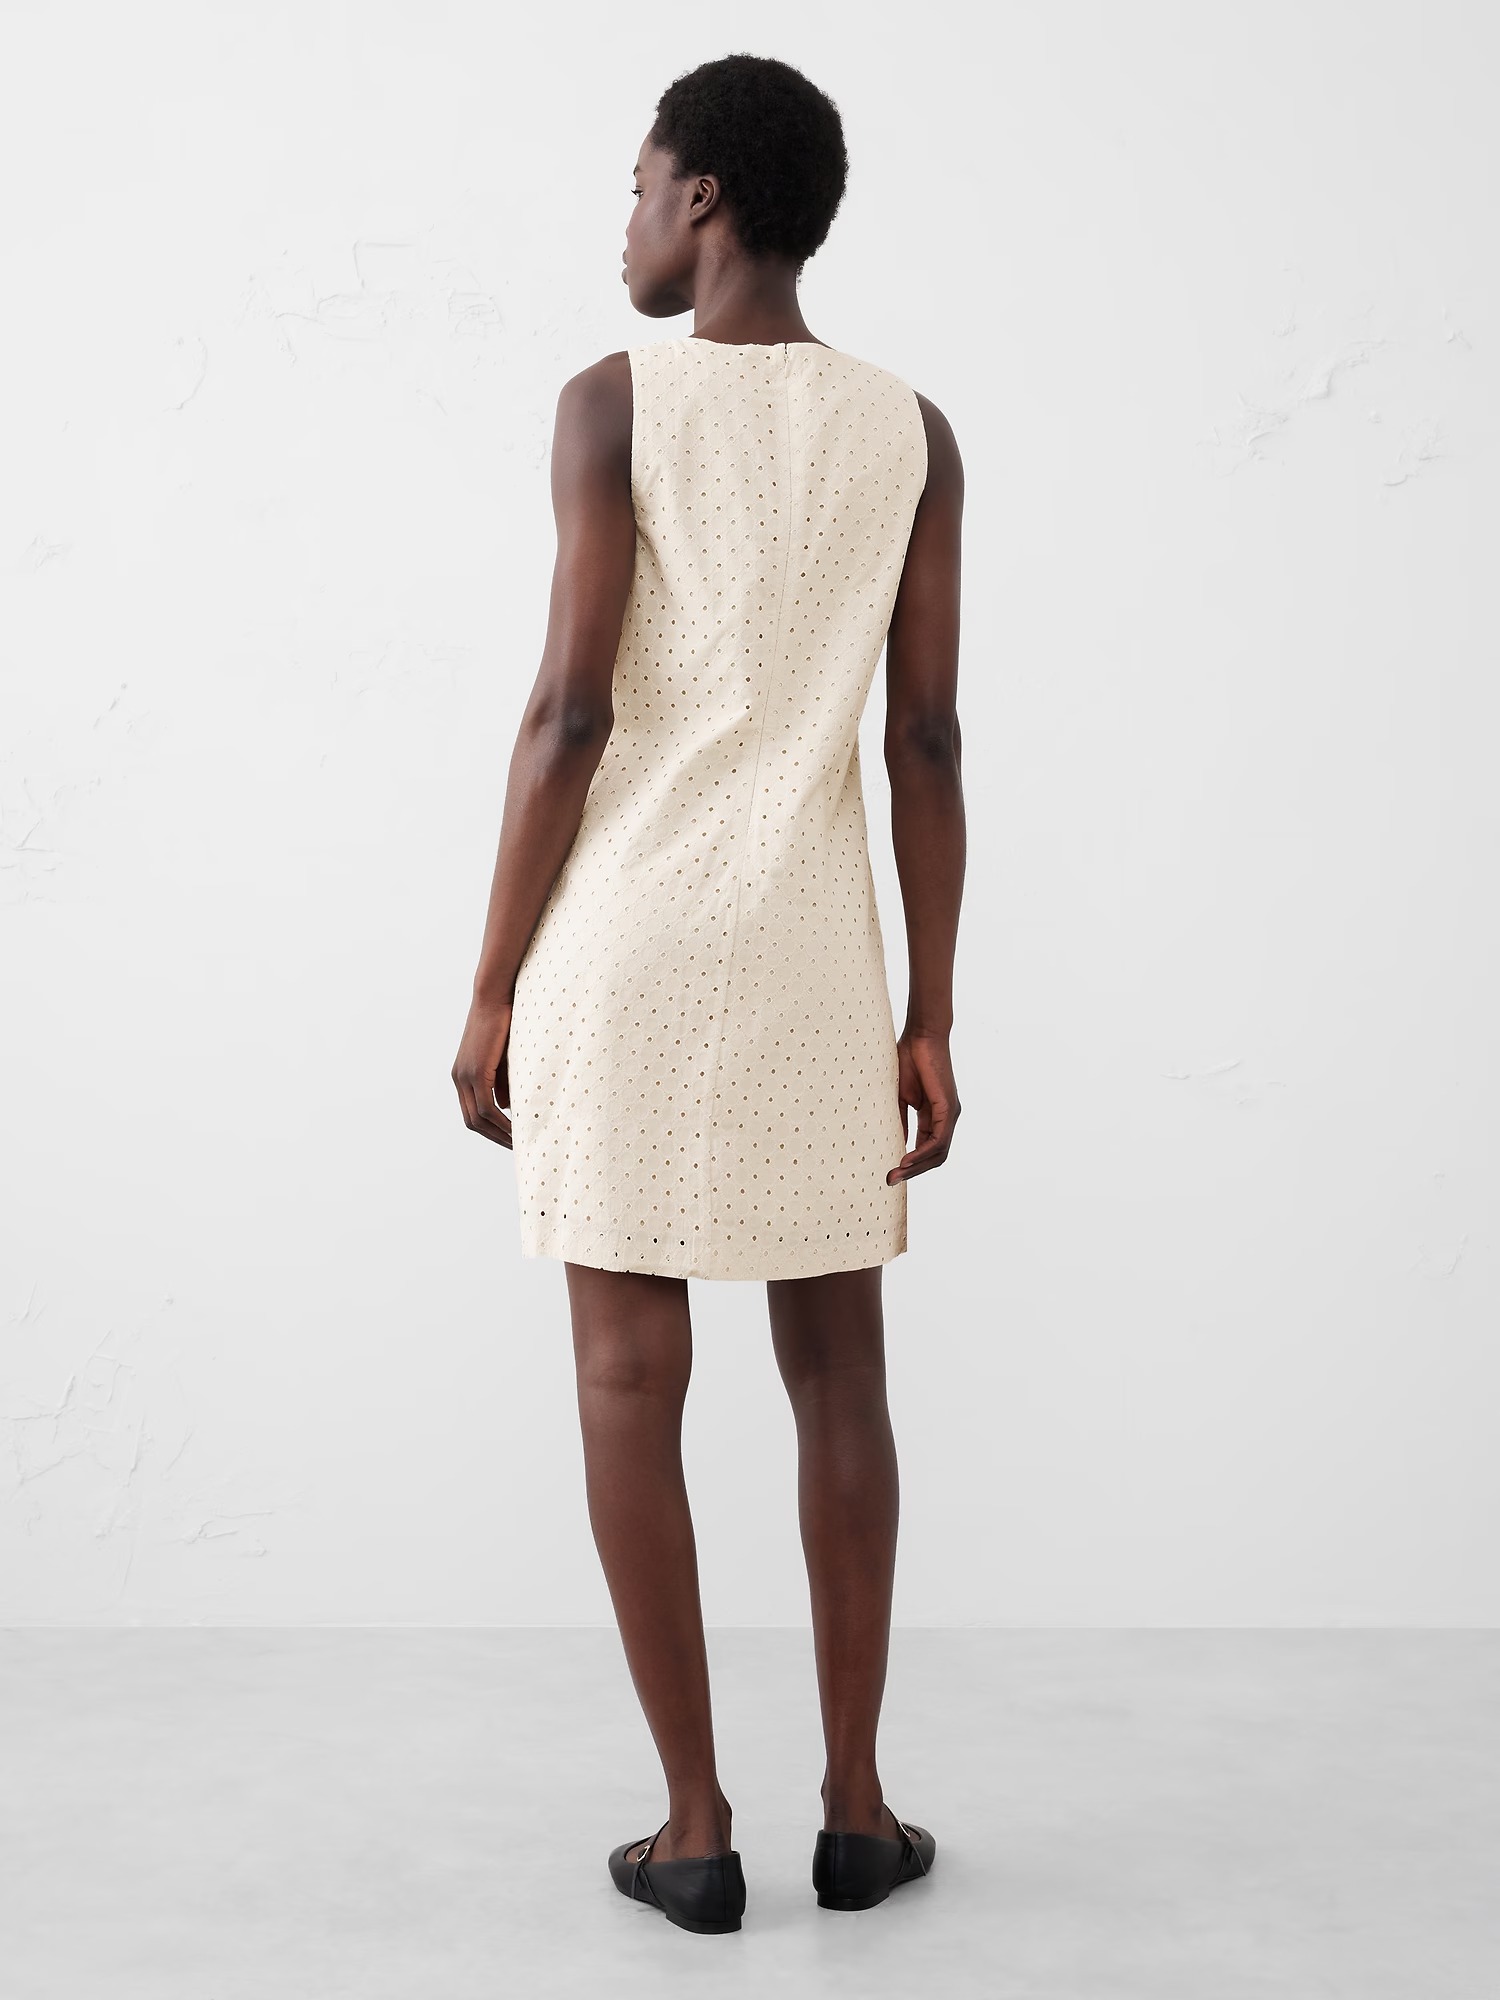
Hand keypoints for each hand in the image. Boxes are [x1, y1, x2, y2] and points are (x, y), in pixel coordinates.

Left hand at [452, 994, 514, 1148]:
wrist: (495, 995)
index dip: (489, 1130)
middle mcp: (459, 1078)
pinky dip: (500, 1122)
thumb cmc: (504, 1021)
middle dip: (493, 1138)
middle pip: (471, 1121)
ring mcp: (464, 1075)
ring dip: (498, 1134)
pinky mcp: (475, 1071)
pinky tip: (515, 1128)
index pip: (472, 1112)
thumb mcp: (503, 1058)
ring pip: (478, 1118)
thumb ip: (502, 1083)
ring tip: (519, 1143)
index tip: (509, 1138)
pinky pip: (486, 1107)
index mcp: (463, 1075)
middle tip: (516, 1147)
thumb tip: (506, 1107)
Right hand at [889, 1031, 959, 1182]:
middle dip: (913, 1171)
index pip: (926, 1148)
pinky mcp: (948, 1108)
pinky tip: (906, 1159)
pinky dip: (922, 1152)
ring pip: (938, 1152)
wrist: (921, 1036)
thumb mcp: (900, 1097)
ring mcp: (950, 1114)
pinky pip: (938, 1140)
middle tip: (891, 1180)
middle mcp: (945, 1118)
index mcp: (934, 1116)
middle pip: (934, 1156)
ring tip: (896, 1174)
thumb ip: (900, 1120)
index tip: (890, 1173)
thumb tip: (894, 1142)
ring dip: (916, 1167)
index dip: (910, 1164)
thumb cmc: (909, 1059)